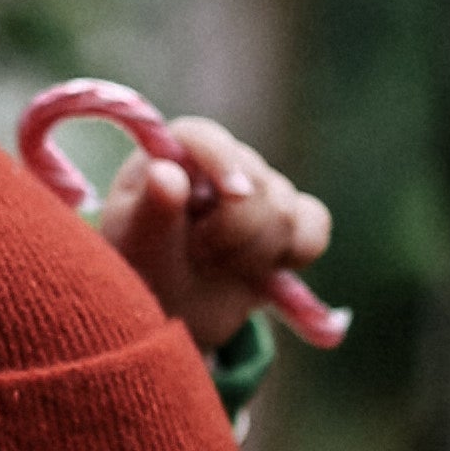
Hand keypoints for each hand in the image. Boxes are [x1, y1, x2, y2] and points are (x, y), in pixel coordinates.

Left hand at [94, 113, 333, 353]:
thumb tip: (165, 172)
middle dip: (233, 234)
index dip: (225, 161)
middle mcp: (221, 163)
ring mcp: (260, 190)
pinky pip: (315, 228)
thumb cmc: (141, 270)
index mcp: (175, 156)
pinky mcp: (289, 222)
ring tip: (217, 267)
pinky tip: (263, 273)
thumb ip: (151, 210)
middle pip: (258, 183)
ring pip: (287, 212)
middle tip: (198, 258)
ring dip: (254, 254)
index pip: (205, 138)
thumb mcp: (134, 245)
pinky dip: (295, 254)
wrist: (170, 312)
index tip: (235, 194)